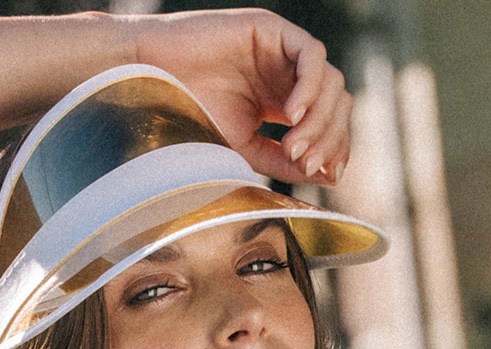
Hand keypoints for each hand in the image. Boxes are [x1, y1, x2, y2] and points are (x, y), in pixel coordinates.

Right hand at [133, 8, 352, 185]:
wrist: (154, 82)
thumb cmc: (190, 116)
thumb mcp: (245, 149)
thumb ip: (283, 161)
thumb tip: (326, 175)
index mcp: (283, 102)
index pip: (329, 123)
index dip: (336, 148)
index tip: (327, 177)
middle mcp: (287, 75)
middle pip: (336, 103)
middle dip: (330, 138)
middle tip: (307, 165)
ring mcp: (282, 51)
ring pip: (330, 82)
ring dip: (320, 120)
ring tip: (294, 147)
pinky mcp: (272, 29)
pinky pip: (312, 56)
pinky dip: (310, 88)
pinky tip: (292, 115)